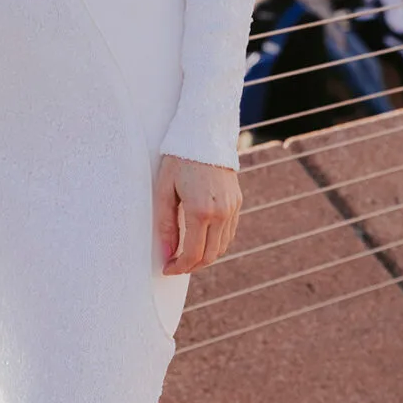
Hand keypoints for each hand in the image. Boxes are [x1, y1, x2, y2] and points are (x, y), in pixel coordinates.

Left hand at [154, 154, 239, 275]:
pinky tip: (202, 239)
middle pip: (209, 256)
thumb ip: (166, 224)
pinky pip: (229, 233)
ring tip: (186, 254)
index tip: (167, 268)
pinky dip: (216, 243)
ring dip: (205, 256)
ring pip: (222, 247)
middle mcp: (221, 213)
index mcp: (201, 210)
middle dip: (191, 266)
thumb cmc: (179, 159)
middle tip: (175, 265)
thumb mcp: (164, 189)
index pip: (193, 254)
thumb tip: (166, 253)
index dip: (179, 267)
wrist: (205, 134)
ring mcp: (232, 208)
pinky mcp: (238, 202)